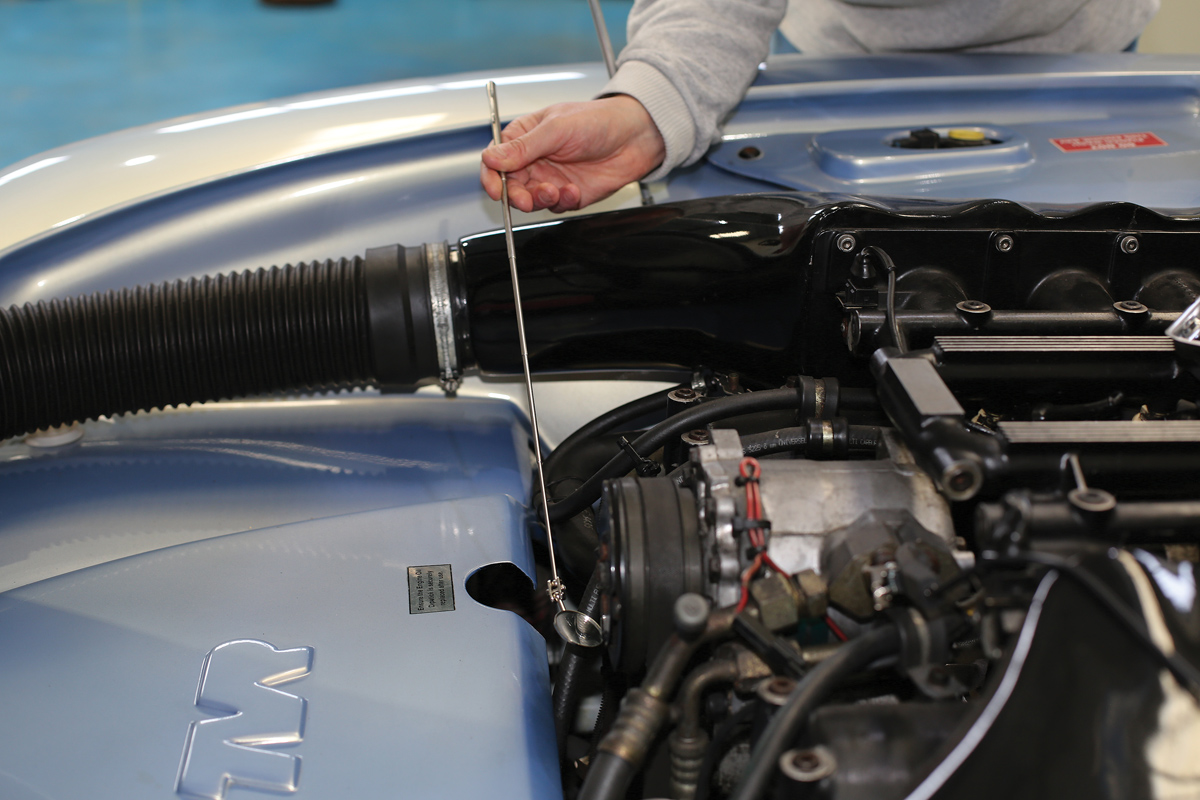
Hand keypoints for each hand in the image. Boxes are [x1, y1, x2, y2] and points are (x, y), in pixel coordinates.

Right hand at [480, 95, 665, 212]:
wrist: (634, 137)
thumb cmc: (598, 121)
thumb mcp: (556, 129)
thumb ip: (523, 147)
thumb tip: (492, 157)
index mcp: (525, 137)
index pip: (496, 159)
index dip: (491, 176)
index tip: (496, 189)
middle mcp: (534, 159)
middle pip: (510, 185)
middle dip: (516, 195)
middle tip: (526, 198)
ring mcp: (550, 178)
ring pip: (530, 200)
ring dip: (539, 200)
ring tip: (555, 191)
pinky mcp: (567, 194)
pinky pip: (555, 207)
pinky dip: (563, 202)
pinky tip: (574, 191)